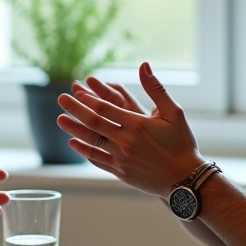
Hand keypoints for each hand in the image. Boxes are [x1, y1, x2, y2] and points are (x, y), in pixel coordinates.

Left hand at [57, 62, 204, 196]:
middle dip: (75, 109)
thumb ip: (155, 88)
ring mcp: (121, 159)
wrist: (185, 179)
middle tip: (61, 98)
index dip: (89, 99)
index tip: (76, 90)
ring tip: (60, 119)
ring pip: (91, 142)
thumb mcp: (173, 112)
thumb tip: (144, 65)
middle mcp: (126, 141)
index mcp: (138, 125)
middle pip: (94, 123)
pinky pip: (97, 160)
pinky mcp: (120, 172)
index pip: (106, 109)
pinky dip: (84, 150)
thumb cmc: (181, 143)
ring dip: (74, 129)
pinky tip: (74, 142)